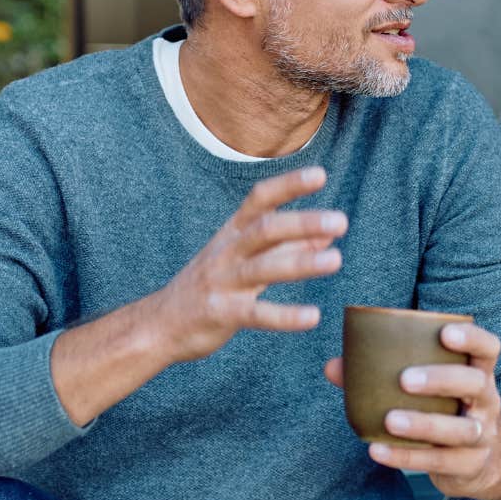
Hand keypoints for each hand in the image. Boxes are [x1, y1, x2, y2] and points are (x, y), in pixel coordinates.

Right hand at [147, 166, 348, 362]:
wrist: (160, 324)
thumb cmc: (212, 285)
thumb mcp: (246, 258)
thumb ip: (287, 246)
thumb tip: (328, 234)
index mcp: (233, 232)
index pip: (260, 199)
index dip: (288, 185)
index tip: (320, 175)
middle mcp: (227, 251)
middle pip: (264, 229)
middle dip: (301, 222)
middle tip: (340, 221)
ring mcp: (222, 281)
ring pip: (262, 268)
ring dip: (301, 263)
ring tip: (336, 260)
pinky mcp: (221, 313)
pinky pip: (256, 313)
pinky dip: (285, 316)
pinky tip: (313, 317)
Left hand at [323, 322, 500, 499]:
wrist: (475, 462)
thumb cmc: (441, 411)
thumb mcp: (425, 390)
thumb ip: (382, 374)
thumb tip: (332, 366)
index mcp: (478, 373)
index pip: (487, 348)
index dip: (471, 339)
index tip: (444, 333)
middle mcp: (487, 401)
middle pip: (476, 384)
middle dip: (442, 379)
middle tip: (405, 380)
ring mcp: (482, 435)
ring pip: (461, 429)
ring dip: (425, 424)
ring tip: (390, 421)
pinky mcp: (470, 464)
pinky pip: (440, 461)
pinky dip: (407, 456)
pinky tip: (378, 450)